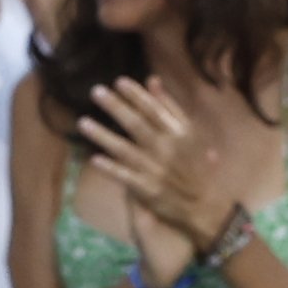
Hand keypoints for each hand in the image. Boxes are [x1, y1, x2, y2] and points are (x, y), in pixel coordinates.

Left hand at [75, 76, 246, 251]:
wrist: (205, 206)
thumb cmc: (195, 166)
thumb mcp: (190, 133)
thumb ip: (170, 107)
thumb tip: (152, 81)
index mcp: (179, 133)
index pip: (155, 109)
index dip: (136, 95)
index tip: (118, 81)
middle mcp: (168, 149)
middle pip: (138, 124)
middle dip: (116, 107)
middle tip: (96, 92)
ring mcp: (157, 169)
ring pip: (126, 150)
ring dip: (103, 136)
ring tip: (83, 123)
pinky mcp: (148, 189)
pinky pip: (126, 177)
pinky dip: (111, 168)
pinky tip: (94, 160)